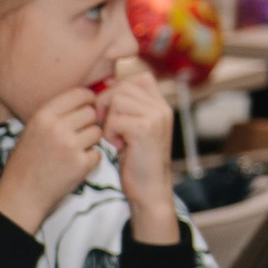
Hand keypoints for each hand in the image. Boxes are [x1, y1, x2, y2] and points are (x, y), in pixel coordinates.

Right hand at [0, 86, 104, 231]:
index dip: (88, 99)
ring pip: (97, 132)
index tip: (89, 106)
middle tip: (79, 134)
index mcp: (43, 115)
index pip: (79, 94)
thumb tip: (86, 99)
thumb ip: (55, 114)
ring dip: (91, 141)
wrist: (21, 195)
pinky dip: (91, 159)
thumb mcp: (32, 129)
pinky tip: (75, 165)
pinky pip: (98, 153)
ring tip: (75, 151)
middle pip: (91, 112)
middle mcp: (57, 128)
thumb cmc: (26, 162)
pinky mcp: (80, 165)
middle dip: (89, 122)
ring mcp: (70, 146)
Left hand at [99, 69, 178, 233]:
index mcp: (160, 104)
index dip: (118, 89)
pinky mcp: (146, 129)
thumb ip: (126, 107)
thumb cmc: (135, 161)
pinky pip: (115, 118)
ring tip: (114, 137)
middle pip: (123, 86)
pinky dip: (109, 132)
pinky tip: (118, 146)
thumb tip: (106, 83)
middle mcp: (162, 107)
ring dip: (108, 119)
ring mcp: (156, 116)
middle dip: (106, 104)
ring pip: (117, 100)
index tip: (110, 112)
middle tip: (106, 126)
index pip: (138, 78)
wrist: (148, 189)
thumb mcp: (133, 128)